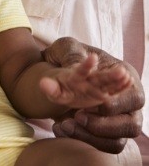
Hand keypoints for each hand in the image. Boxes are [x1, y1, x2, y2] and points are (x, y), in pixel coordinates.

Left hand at [43, 37, 143, 153]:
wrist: (57, 68)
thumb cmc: (68, 55)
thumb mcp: (67, 47)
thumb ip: (70, 54)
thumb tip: (74, 66)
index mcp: (123, 74)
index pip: (134, 96)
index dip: (118, 103)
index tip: (98, 104)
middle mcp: (124, 99)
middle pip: (132, 125)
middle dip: (107, 126)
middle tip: (79, 116)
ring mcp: (114, 118)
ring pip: (117, 141)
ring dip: (93, 137)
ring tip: (66, 124)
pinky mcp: (101, 129)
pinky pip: (101, 145)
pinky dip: (83, 140)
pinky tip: (60, 128)